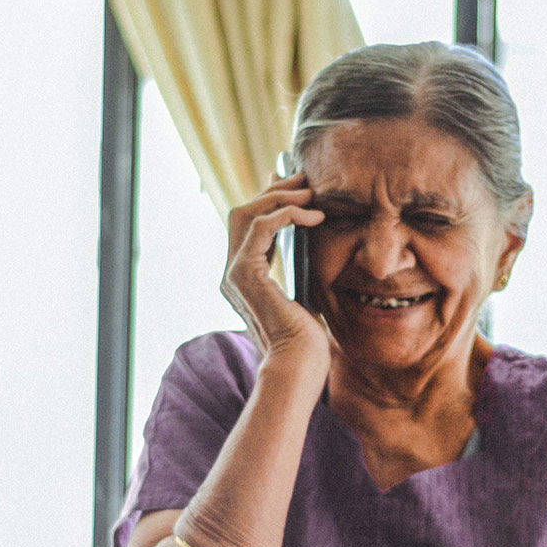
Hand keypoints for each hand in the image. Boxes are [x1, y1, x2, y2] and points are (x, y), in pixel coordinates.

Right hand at [222, 172, 328, 379]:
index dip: (270, 198)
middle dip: (275, 190)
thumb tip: (314, 235)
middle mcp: (232, 273)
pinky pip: (261, 226)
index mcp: (245, 277)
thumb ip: (302, 264)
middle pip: (242, 212)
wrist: (298, 367)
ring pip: (247, 213)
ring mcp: (234, 273)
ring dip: (281, 197)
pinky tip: (314, 216)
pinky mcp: (244, 274)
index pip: (249, 224)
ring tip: (313, 193)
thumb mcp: (306, 291)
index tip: (298, 184)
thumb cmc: (307, 340)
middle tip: (307, 179)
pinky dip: (287, 214)